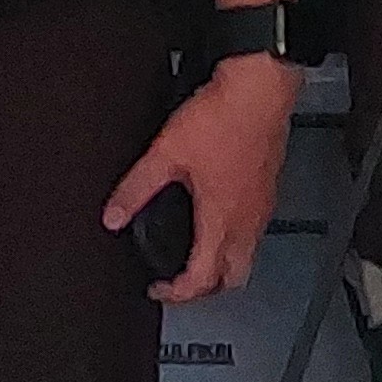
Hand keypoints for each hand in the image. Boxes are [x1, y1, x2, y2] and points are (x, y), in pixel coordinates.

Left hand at [107, 56, 296, 303]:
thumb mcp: (167, 152)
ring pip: (247, 256)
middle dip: (205, 289)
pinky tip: (218, 217)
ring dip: (222, 265)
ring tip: (195, 253)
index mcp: (221, 220)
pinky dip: (236, 239)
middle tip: (180, 281)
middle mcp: (247, 221)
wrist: (260, 88)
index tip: (157, 288)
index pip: (201, 280)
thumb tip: (113, 215)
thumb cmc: (224, 118)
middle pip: (232, 279)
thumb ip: (137, 187)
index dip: (175, 293)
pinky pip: (255, 230)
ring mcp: (262, 206)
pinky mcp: (269, 188)